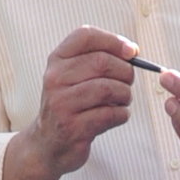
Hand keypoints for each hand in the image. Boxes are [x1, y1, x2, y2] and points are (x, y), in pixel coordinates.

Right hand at [7, 28, 138, 179]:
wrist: (48, 144)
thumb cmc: (69, 105)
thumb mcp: (73, 76)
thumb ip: (97, 59)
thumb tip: (132, 51)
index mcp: (57, 60)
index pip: (86, 36)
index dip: (113, 40)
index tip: (131, 52)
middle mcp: (55, 79)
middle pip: (102, 62)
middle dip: (125, 72)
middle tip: (128, 82)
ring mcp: (62, 104)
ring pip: (108, 89)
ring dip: (125, 95)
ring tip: (122, 100)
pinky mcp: (73, 127)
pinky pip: (110, 114)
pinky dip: (122, 114)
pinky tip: (117, 115)